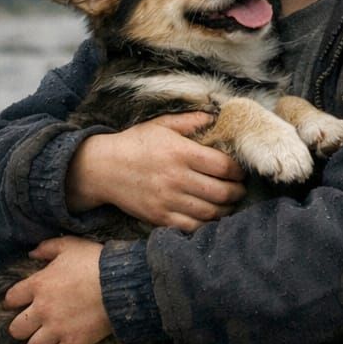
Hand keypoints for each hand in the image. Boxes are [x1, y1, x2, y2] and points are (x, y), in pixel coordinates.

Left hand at [4, 236, 109, 343]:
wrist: (121, 283)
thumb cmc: (95, 261)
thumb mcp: (70, 245)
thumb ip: (48, 247)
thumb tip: (32, 253)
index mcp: (38, 285)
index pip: (11, 299)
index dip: (15, 301)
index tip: (22, 302)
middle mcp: (42, 310)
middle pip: (16, 329)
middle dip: (23, 327)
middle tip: (34, 324)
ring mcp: (57, 329)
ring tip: (47, 340)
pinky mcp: (74, 343)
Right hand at [66, 112, 245, 231]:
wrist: (102, 168)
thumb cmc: (135, 143)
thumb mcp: (161, 125)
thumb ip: (191, 121)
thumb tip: (216, 117)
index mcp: (180, 152)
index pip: (222, 166)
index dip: (238, 171)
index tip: (240, 171)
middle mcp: (176, 177)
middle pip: (221, 192)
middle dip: (237, 192)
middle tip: (240, 189)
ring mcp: (167, 200)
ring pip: (210, 212)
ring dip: (226, 210)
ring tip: (230, 203)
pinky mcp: (159, 217)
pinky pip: (191, 227)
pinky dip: (206, 224)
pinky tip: (211, 217)